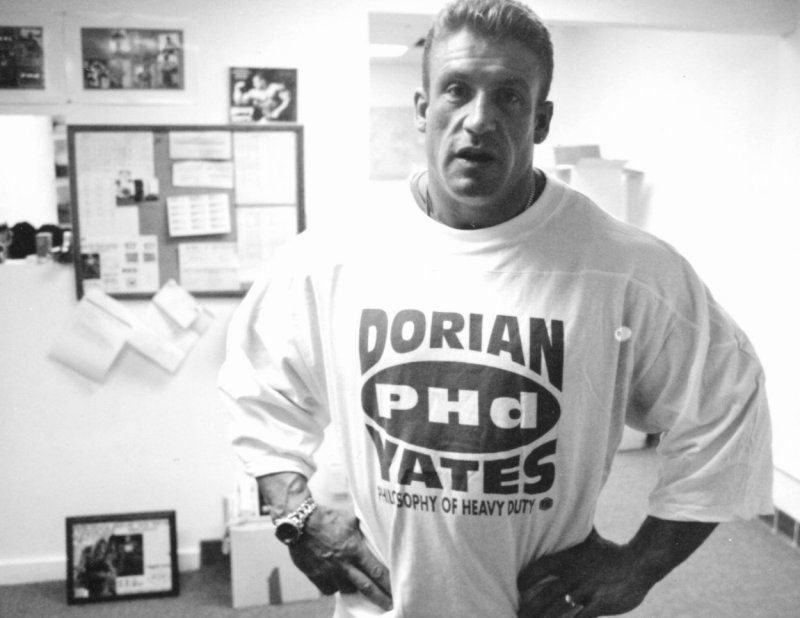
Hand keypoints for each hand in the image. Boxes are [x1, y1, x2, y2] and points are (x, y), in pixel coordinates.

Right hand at [288, 505, 392, 610]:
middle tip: (392, 607)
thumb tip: (376, 522)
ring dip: (353, 587)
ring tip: (357, 582)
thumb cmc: (326, 516)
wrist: (299, 521)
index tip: (398, 592)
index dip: (388, 584)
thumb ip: (363, 528)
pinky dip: (334, 586)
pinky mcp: (315, 576)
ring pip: (346, 588)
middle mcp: (344, 564)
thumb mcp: (350, 519)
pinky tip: (336, 578)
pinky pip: (328, 588)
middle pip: (366, 587)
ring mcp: (329, 572)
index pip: (377, 572)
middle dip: (381, 598)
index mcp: (355, 550)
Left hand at [517, 529, 653, 617]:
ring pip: (558, 610)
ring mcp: (586, 592)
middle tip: (518, 614)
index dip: (526, 578)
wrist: (639, 563)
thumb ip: (576, 530)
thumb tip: (566, 507)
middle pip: (544, 595)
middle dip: (530, 607)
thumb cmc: (611, 551)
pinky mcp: (598, 605)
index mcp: (568, 559)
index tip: (517, 586)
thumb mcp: (590, 538)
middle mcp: (573, 576)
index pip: (540, 568)